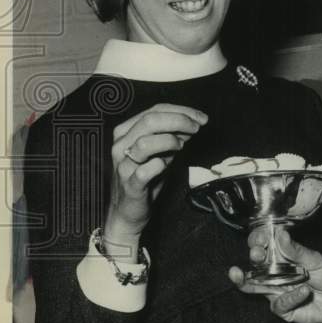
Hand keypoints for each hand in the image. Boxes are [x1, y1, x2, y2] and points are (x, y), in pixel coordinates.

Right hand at [104, 103, 206, 248]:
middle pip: (149, 121)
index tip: (200, 117)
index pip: (153, 110)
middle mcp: (121, 146)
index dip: (181, 111)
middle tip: (197, 127)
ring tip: (181, 146)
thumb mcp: (160, 152)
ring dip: (168, 140)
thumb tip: (193, 122)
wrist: (128, 212)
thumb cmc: (144, 178)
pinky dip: (160, 165)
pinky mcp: (130, 186)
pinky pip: (145, 171)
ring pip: (145, 143)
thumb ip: (173, 136)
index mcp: (126, 132)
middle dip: (179, 120)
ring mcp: (123, 166)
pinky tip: (167, 165)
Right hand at [228, 225, 321, 322]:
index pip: (265, 246)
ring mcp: (278, 290)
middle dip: (253, 257)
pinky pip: (278, 303)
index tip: (259, 238)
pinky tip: (304, 291)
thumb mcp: (316, 260)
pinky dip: (290, 297)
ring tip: (236, 273)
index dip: (259, 241)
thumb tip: (280, 234)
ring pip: (254, 286)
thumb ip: (296, 251)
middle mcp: (277, 273)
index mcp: (284, 256)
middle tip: (256, 253)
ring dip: (244, 280)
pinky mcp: (283, 308)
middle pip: (256, 264)